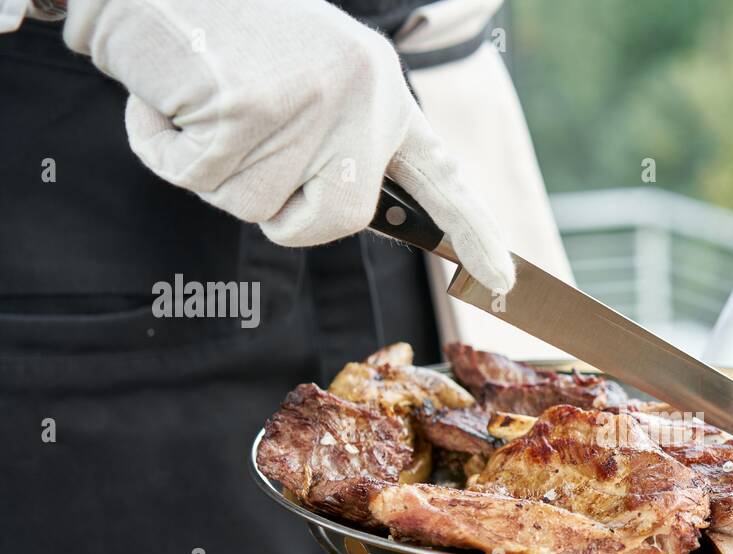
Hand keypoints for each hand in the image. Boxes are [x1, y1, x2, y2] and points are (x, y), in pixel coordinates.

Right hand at [64, 0, 514, 293]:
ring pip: (253, 205)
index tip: (504, 281)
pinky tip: (169, 94)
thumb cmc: (225, 28)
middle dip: (281, 211)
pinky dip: (163, 144)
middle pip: (334, 219)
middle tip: (244, 143)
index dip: (472, 229)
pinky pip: (196, 178)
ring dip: (209, 166)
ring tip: (203, 97)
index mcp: (381, 92)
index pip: (438, 174)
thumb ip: (338, 141)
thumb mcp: (310, 77)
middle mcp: (359, 99)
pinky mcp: (244, 112)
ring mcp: (308, 105)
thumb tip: (348, 206)